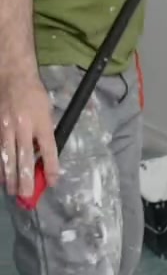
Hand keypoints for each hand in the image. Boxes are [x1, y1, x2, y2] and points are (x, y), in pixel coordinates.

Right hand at [0, 75, 58, 198]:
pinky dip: (0, 165)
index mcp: (42, 121)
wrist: (13, 78)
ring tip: (13, 191)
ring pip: (7, 158)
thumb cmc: (35, 95)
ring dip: (10, 177)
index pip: (49, 148)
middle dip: (26, 179)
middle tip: (27, 195)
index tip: (53, 181)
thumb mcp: (47, 111)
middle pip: (25, 158)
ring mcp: (7, 128)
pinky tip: (2, 176)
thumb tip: (43, 156)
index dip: (51, 166)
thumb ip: (45, 133)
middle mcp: (24, 127)